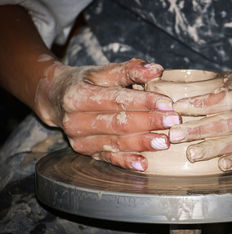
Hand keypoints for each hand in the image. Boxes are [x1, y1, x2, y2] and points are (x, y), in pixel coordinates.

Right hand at [33, 58, 180, 170]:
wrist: (56, 99)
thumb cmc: (85, 82)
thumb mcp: (103, 71)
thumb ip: (130, 69)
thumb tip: (157, 69)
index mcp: (78, 96)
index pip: (117, 100)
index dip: (144, 102)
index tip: (168, 103)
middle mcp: (75, 121)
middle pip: (118, 123)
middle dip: (149, 122)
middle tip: (173, 121)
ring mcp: (79, 140)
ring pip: (116, 143)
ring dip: (142, 143)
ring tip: (165, 141)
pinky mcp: (86, 152)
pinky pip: (108, 159)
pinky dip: (126, 162)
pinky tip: (143, 164)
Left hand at [169, 71, 231, 170]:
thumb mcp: (224, 77)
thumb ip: (201, 82)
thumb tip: (159, 83)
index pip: (224, 96)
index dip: (200, 103)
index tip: (177, 107)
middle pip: (228, 121)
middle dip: (199, 130)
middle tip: (175, 135)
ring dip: (213, 148)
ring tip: (191, 154)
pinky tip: (221, 165)